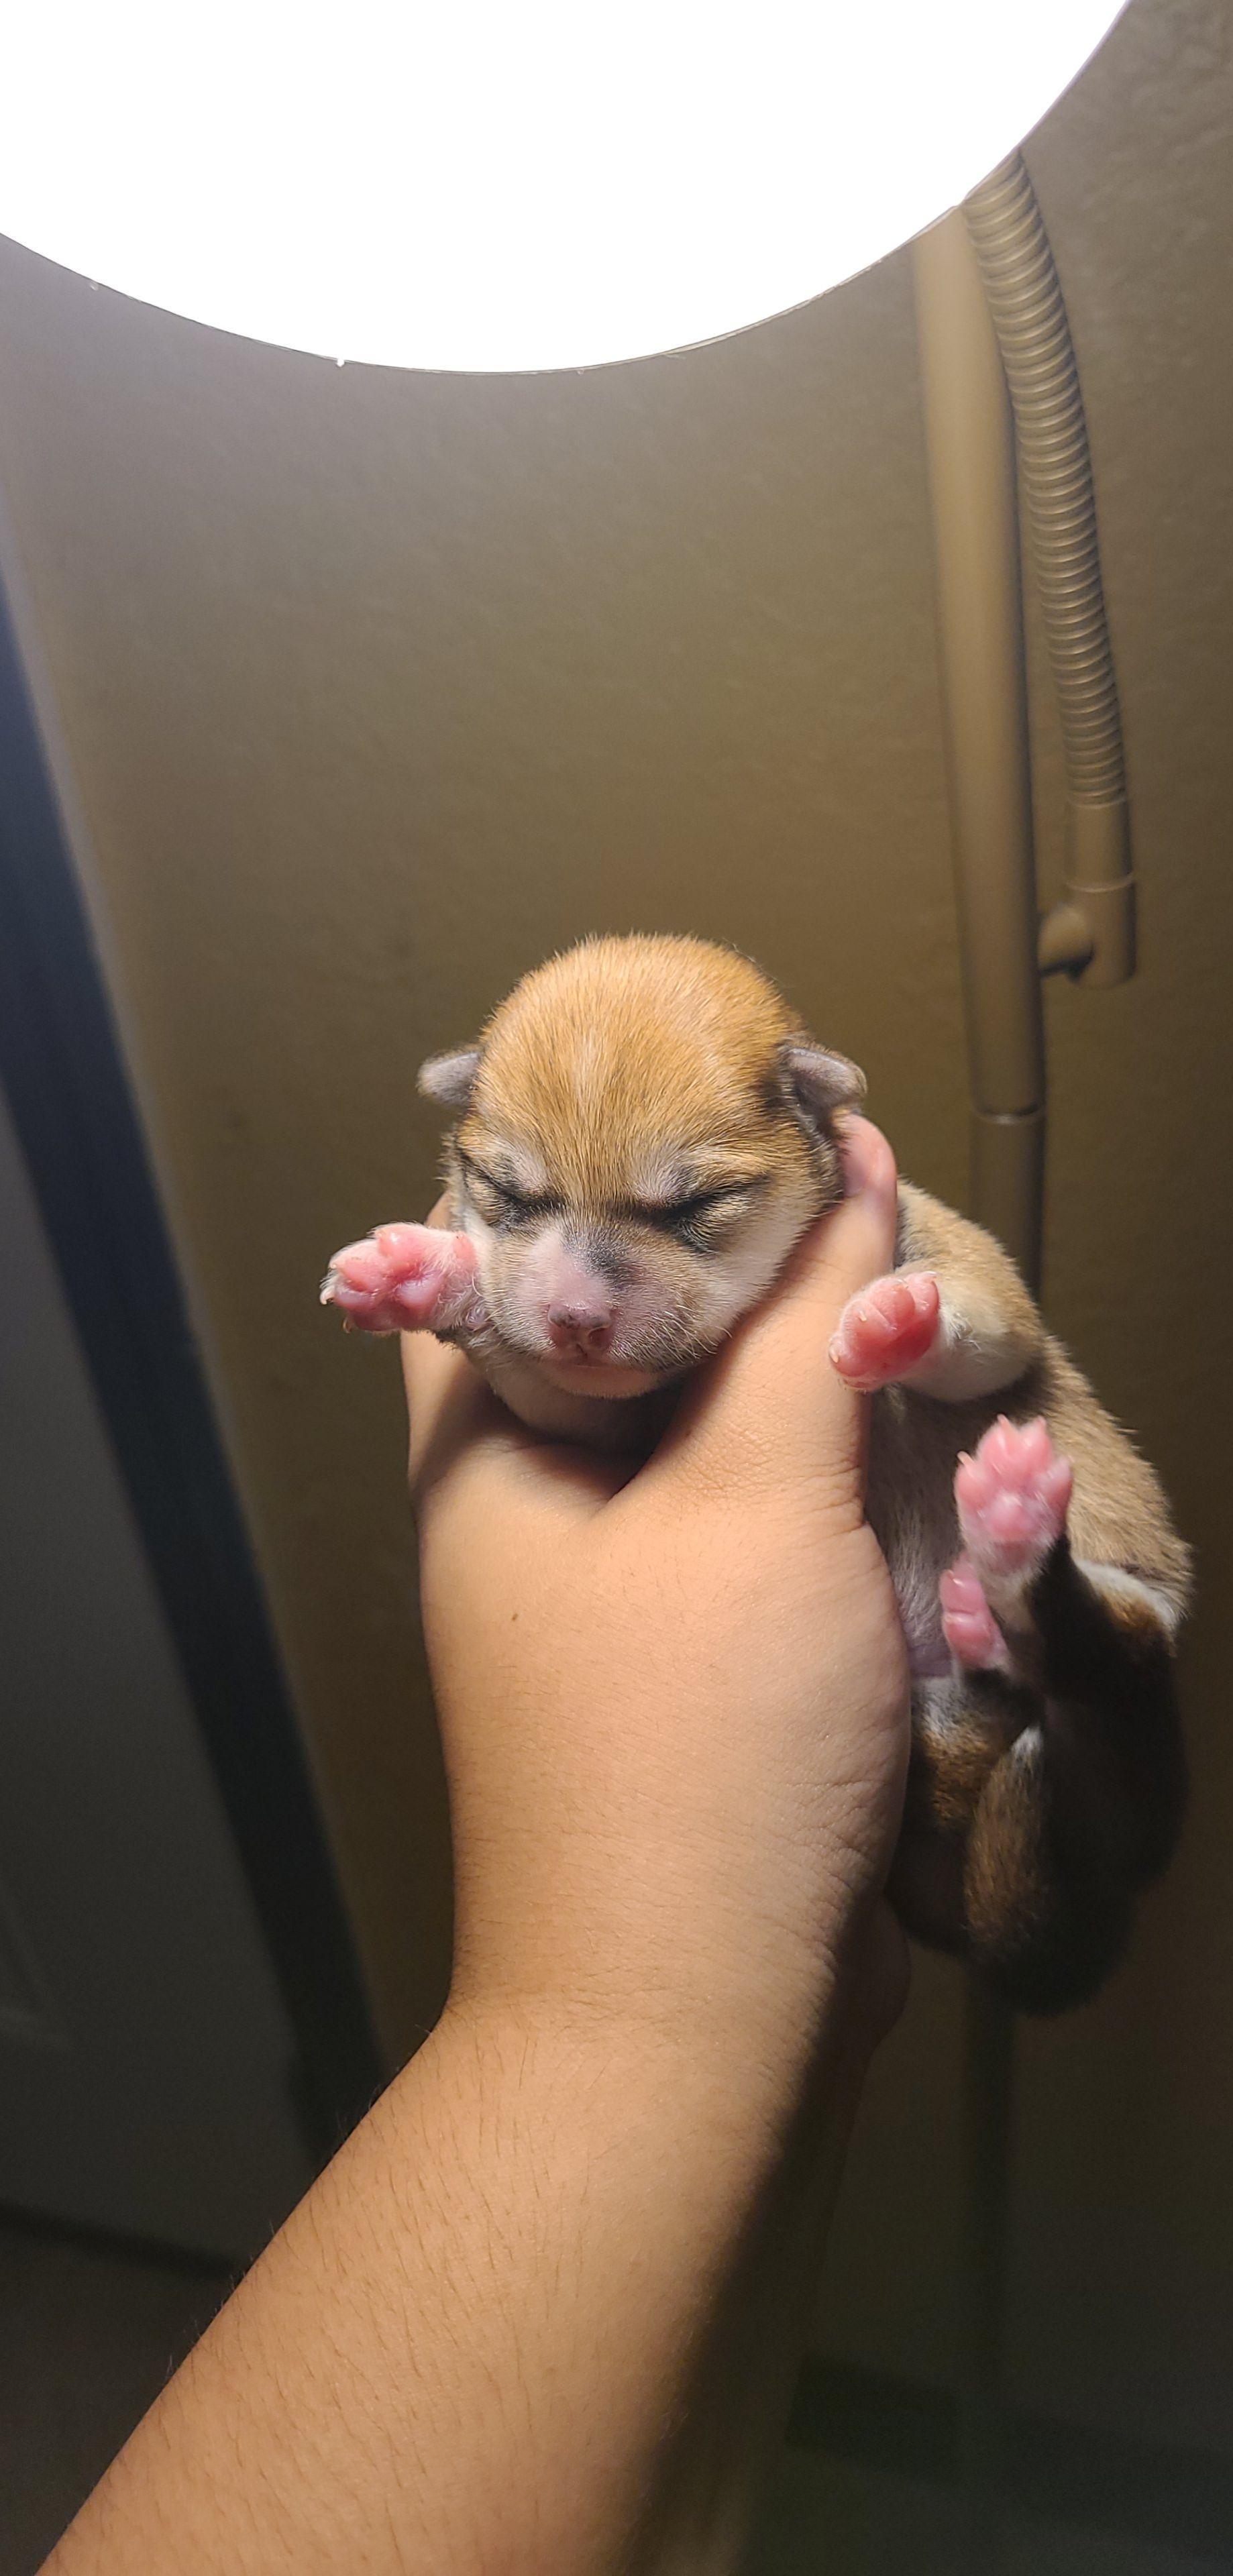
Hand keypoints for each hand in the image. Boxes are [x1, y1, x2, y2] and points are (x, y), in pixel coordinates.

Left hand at [403, 1117, 910, 2106]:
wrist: (698, 2027)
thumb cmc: (693, 1752)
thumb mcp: (756, 1503)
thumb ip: (805, 1325)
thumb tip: (855, 1161)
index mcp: (484, 1451)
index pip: (504, 1249)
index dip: (601, 1159)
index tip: (729, 1095)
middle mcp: (531, 1510)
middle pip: (629, 1331)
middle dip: (744, 1267)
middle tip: (862, 1188)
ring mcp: (615, 1593)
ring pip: (710, 1430)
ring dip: (805, 1379)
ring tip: (905, 1295)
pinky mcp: (698, 1662)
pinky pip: (760, 1525)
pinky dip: (830, 1479)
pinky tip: (916, 1431)